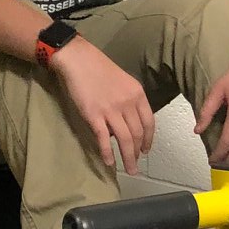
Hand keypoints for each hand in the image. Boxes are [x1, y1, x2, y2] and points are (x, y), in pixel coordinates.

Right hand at [49, 37, 154, 172]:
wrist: (78, 59)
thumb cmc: (99, 68)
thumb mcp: (123, 82)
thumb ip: (128, 101)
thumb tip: (125, 124)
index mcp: (137, 94)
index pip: (149, 122)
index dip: (149, 139)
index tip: (146, 150)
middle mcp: (128, 103)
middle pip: (137, 134)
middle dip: (138, 153)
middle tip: (136, 165)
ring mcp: (111, 110)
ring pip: (125, 140)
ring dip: (128, 158)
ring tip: (129, 169)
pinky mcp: (94, 115)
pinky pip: (103, 139)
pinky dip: (107, 153)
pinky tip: (109, 162)